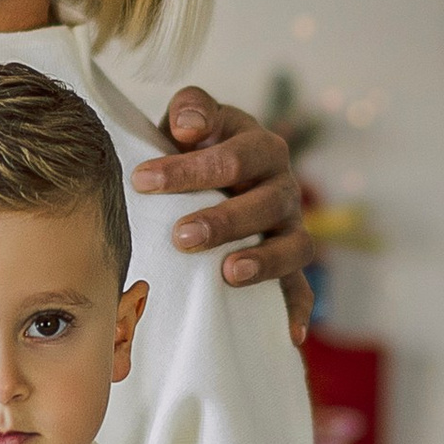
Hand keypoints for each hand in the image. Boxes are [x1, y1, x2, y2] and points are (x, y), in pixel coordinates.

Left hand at [137, 90, 316, 339]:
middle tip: (181, 236)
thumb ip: (190, 109)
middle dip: (224, 220)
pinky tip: (288, 335)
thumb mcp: (190, 119)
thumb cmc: (195, 147)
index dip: (189, 168)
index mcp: (260, 146)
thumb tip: (188, 126)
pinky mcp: (289, 263)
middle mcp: (282, 186)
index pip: (233, 156)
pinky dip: (298, 310)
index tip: (143, 180)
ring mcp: (290, 227)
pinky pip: (301, 288)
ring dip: (263, 261)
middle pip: (266, 203)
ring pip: (293, 246)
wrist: (215, 172)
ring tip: (228, 274)